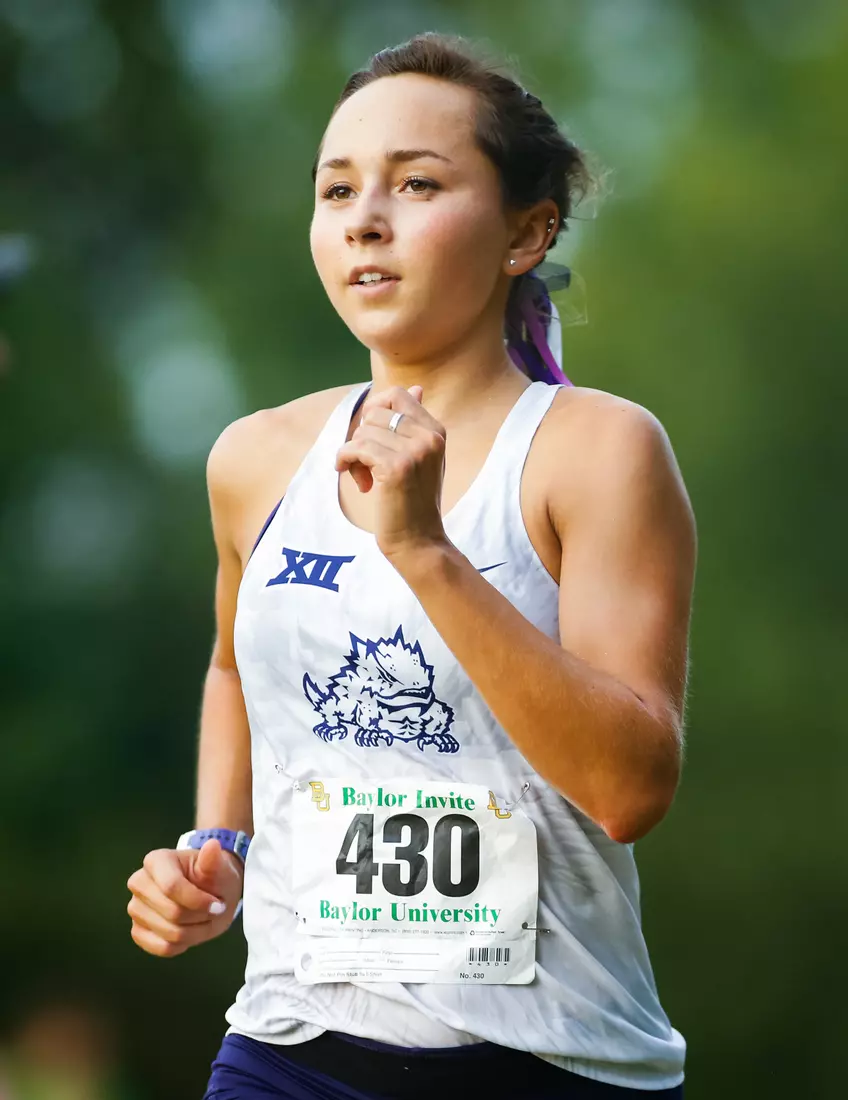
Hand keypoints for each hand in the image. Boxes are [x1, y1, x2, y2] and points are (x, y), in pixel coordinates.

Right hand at [126, 839, 243, 957]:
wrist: (209, 892)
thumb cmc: (213, 876)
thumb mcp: (220, 868)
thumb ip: (214, 861)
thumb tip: (213, 845)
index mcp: (156, 861)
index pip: (172, 886)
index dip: (198, 900)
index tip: (219, 904)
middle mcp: (139, 882)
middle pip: (172, 912)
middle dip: (199, 917)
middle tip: (214, 911)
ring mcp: (135, 907)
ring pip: (168, 933)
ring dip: (195, 931)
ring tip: (203, 919)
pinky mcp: (137, 930)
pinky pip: (161, 948)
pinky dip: (182, 944)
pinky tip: (190, 929)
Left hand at [336, 385, 447, 559]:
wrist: (419, 542)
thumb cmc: (414, 503)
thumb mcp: (422, 458)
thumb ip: (415, 425)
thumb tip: (416, 387)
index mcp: (436, 431)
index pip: (398, 394)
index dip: (375, 411)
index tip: (370, 438)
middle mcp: (429, 436)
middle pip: (376, 411)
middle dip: (363, 435)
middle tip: (366, 465)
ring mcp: (415, 451)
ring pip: (364, 430)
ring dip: (354, 454)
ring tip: (365, 478)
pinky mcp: (396, 467)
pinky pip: (356, 447)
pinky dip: (346, 460)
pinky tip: (355, 480)